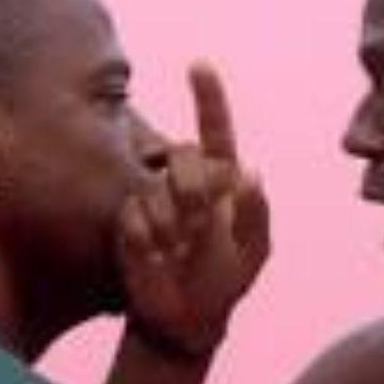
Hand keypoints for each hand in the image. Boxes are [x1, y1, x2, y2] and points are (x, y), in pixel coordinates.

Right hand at [117, 62, 269, 358]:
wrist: (184, 317)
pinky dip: (149, 242)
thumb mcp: (253, 253)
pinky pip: (134, 217)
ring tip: (179, 253)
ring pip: (156, 189)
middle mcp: (187, 182)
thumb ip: (255, 214)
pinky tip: (158, 258)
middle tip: (197, 228)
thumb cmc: (225, 282)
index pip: (216, 134)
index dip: (210, 99)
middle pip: (182, 154)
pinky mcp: (129, 219)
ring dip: (172, 227)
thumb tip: (251, 171)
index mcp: (224, 183)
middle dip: (191, 190)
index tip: (199, 65)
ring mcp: (155, 198)